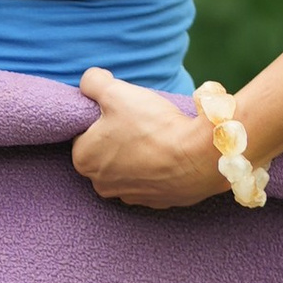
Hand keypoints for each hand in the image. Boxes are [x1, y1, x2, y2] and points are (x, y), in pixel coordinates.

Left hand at [72, 67, 225, 210]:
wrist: (199, 156)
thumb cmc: (152, 125)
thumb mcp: (116, 92)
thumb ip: (93, 82)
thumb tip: (89, 81)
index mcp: (84, 160)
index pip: (85, 132)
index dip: (103, 117)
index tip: (122, 110)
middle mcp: (101, 184)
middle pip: (107, 151)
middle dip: (120, 136)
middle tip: (141, 121)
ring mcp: (130, 196)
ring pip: (129, 166)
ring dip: (139, 153)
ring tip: (158, 136)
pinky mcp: (156, 201)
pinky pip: (152, 179)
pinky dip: (159, 167)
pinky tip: (171, 153)